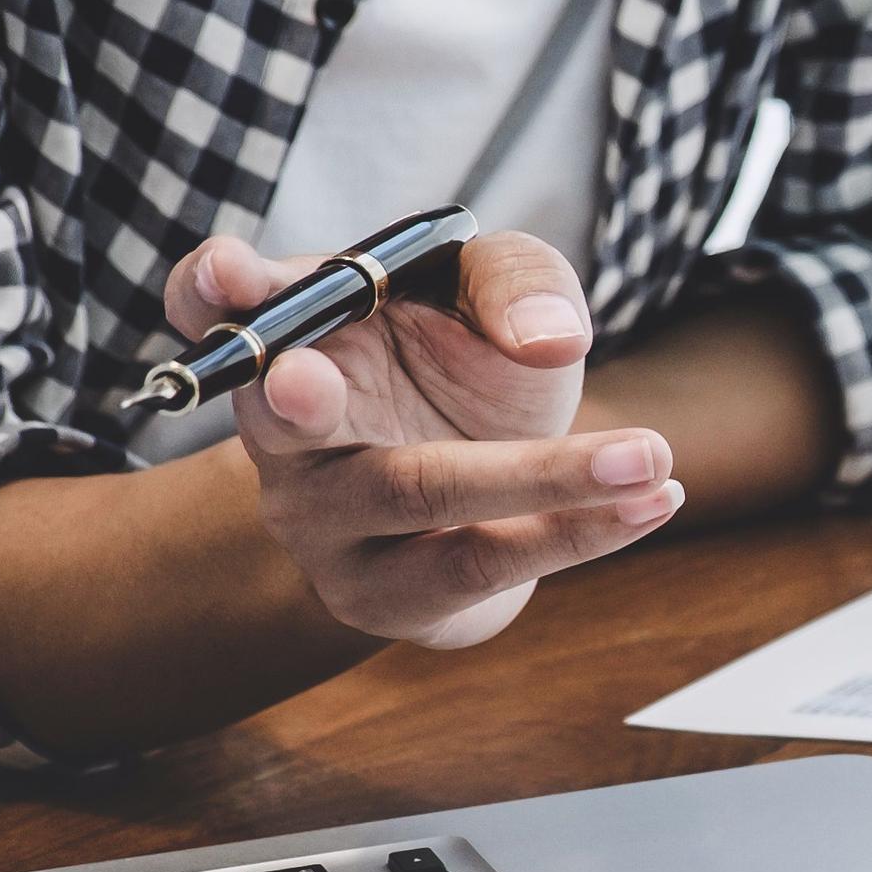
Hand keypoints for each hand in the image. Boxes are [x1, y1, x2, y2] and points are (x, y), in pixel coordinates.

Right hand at [163, 232, 681, 649]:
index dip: (212, 289)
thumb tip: (548, 337)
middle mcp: (286, 434)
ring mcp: (324, 523)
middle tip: (302, 381)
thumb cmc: (470, 369)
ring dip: (544, 475)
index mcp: (296, 335)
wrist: (495, 493)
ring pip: (420, 494)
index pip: (215, 305)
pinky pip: (479, 563)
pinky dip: (579, 529)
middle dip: (293, 400)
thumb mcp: (491, 294)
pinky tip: (658, 498)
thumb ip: (516, 281)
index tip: (231, 275)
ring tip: (648, 454)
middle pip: (284, 418)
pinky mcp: (382, 596)